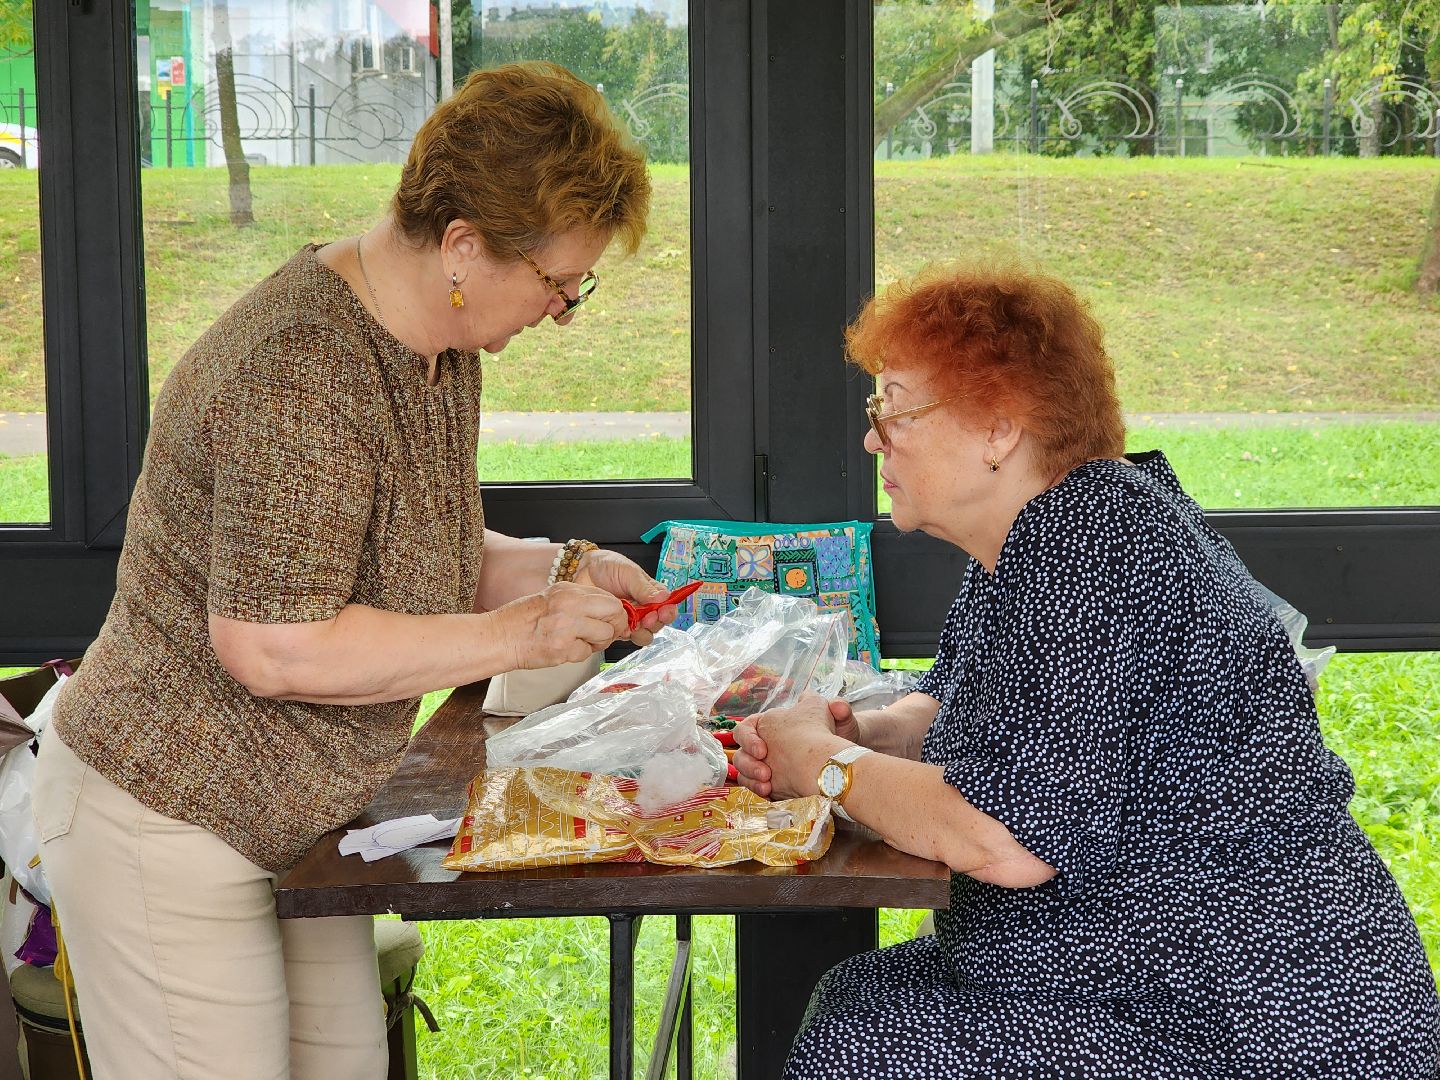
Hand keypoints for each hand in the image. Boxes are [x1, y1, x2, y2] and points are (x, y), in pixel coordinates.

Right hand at [494, 582, 629, 669]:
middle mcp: (569, 604)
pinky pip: (587, 653)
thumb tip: (605, 611)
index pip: (607, 597)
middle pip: (614, 611)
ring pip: (605, 634)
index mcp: (567, 590)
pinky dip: (579, 655)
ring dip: (597, 643)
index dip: (613, 612)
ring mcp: (567, 626)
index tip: (610, 621)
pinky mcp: (562, 647)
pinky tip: (564, 650)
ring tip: (579, 643)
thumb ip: (578, 602)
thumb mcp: (551, 598)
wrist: (499, 637)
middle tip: (603, 634)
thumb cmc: (521, 620)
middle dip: (613, 625)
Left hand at [572, 549, 674, 644]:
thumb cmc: (607, 566)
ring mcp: (629, 619)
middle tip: (648, 617)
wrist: (582, 571)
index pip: (666, 606)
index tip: (664, 611)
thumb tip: (663, 597)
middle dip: (655, 623)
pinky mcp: (615, 627)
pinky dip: (625, 636)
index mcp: (650, 594)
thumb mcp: (629, 572)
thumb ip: (644, 587)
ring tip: (635, 623)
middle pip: (657, 624)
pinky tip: (621, 626)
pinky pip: (625, 638)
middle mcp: (642, 609)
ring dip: (643, 632)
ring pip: (644, 635)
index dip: (668, 612)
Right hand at [731, 692, 848, 800]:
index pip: (747, 727)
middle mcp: (766, 745)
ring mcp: (766, 766)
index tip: (763, 750)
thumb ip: (839, 708)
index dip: (749, 738)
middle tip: (766, 773)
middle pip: (741, 753)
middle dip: (749, 764)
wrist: (840, 761)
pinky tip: (770, 795)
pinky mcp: (770, 784)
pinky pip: (754, 788)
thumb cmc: (835, 736)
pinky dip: (758, 791)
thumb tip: (838, 706)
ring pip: (744, 772)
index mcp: (773, 725)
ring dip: (752, 779)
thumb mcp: (838, 719)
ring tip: (767, 786)